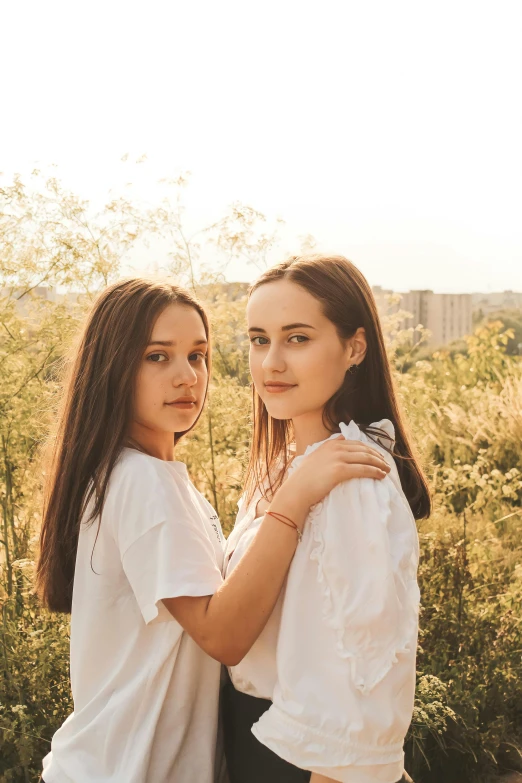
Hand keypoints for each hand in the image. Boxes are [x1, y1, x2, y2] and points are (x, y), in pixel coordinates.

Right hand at [275, 437, 389, 521]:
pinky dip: (375, 472)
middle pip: (364, 449)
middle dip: (378, 456)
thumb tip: (342, 436)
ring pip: (366, 458)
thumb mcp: (316, 455)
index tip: (378, 456)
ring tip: (387, 470)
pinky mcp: (340, 470)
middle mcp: (335, 447)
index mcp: (331, 443)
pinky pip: (363, 469)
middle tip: (386, 463)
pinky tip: (381, 475)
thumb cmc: (305, 478)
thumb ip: (329, 446)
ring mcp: (338, 458)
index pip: (356, 443)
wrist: (297, 490)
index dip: (370, 449)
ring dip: (380, 464)